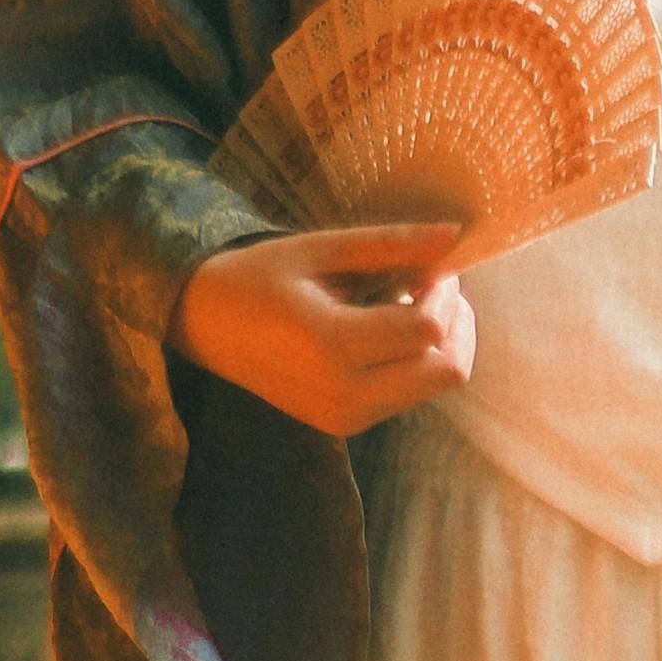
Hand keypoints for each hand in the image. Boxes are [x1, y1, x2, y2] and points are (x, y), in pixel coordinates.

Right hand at [175, 222, 474, 441]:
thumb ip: (391, 244)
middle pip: (446, 371)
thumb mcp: (321, 249)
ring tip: (407, 303)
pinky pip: (408, 396)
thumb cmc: (258, 277)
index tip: (433, 264)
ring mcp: (346, 417)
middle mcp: (344, 394)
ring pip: (434, 386)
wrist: (205, 327)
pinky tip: (389, 330)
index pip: (427, 330)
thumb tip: (456, 235)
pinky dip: (416, 362)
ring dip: (438, 344)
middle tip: (433, 285)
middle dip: (456, 324)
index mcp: (331, 345)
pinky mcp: (346, 425)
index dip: (446, 293)